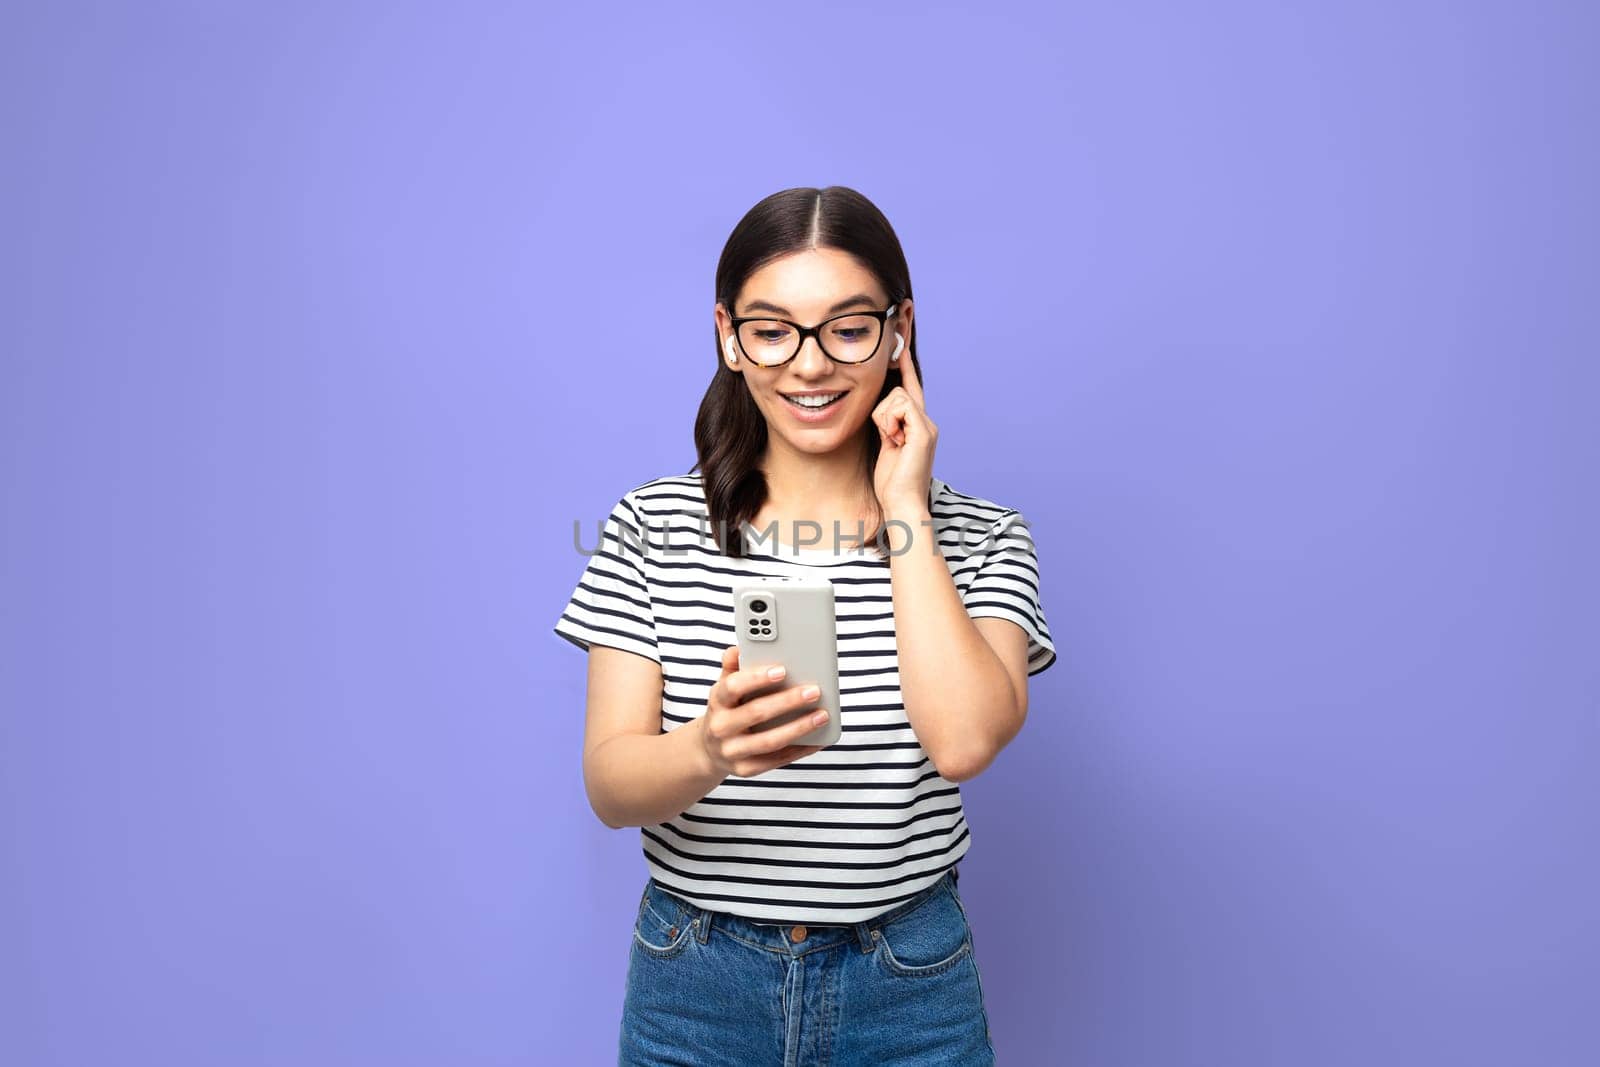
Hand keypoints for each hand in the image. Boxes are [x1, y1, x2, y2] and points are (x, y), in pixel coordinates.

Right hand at [697, 645, 829, 777]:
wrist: (710, 749)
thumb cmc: (728, 709)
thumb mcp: (725, 686)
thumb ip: (734, 667)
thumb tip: (739, 648)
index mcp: (717, 700)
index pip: (733, 686)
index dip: (757, 678)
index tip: (782, 670)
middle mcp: (720, 727)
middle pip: (756, 713)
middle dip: (788, 701)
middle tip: (814, 691)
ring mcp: (731, 751)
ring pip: (769, 741)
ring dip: (799, 728)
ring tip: (823, 715)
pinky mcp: (745, 770)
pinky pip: (776, 761)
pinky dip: (800, 750)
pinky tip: (819, 739)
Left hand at [871, 346, 935, 517]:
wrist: (902, 504)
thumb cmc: (891, 483)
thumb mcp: (886, 447)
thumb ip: (887, 426)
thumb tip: (881, 411)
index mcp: (917, 426)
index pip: (911, 388)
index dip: (906, 366)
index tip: (901, 343)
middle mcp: (926, 423)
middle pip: (899, 390)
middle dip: (883, 410)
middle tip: (886, 436)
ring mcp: (927, 426)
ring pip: (897, 397)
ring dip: (883, 418)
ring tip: (890, 442)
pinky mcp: (924, 431)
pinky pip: (901, 406)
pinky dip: (889, 422)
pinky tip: (893, 441)